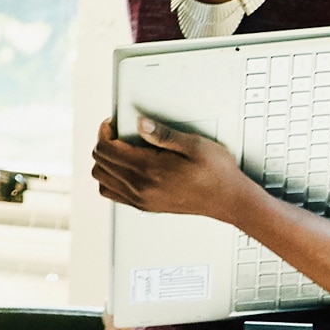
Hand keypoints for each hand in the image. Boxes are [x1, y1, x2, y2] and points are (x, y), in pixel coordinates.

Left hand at [87, 110, 256, 227]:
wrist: (228, 200)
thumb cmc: (216, 173)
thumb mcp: (195, 144)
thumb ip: (164, 134)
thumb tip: (140, 123)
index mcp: (149, 169)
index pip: (106, 149)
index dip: (105, 132)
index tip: (113, 123)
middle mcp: (140, 187)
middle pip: (100, 163)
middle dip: (104, 143)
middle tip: (118, 133)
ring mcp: (140, 199)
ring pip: (101, 179)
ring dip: (105, 162)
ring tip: (121, 149)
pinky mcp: (145, 206)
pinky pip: (112, 193)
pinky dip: (111, 178)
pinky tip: (125, 168)